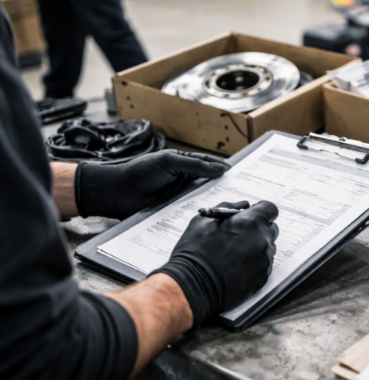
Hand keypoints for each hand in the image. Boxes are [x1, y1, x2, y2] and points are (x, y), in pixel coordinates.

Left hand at [75, 150, 229, 218]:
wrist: (118, 193)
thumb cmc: (140, 172)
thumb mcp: (169, 162)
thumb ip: (195, 165)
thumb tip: (220, 169)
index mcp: (184, 164)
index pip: (208, 166)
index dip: (222, 169)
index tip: (238, 174)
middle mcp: (184, 181)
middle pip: (208, 184)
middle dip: (221, 187)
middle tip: (239, 192)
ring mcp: (180, 197)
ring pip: (202, 199)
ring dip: (213, 202)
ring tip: (230, 207)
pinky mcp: (175, 211)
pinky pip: (191, 212)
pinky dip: (200, 214)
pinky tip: (211, 217)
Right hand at [153, 201, 278, 326]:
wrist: (193, 286)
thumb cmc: (195, 253)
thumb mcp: (204, 221)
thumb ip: (228, 208)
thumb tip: (242, 205)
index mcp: (250, 222)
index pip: (270, 209)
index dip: (261, 211)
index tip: (252, 215)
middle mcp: (262, 240)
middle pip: (271, 229)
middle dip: (259, 229)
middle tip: (240, 235)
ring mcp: (264, 260)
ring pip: (268, 247)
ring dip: (257, 246)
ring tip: (234, 253)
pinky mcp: (263, 277)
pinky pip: (264, 264)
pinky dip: (255, 263)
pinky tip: (236, 266)